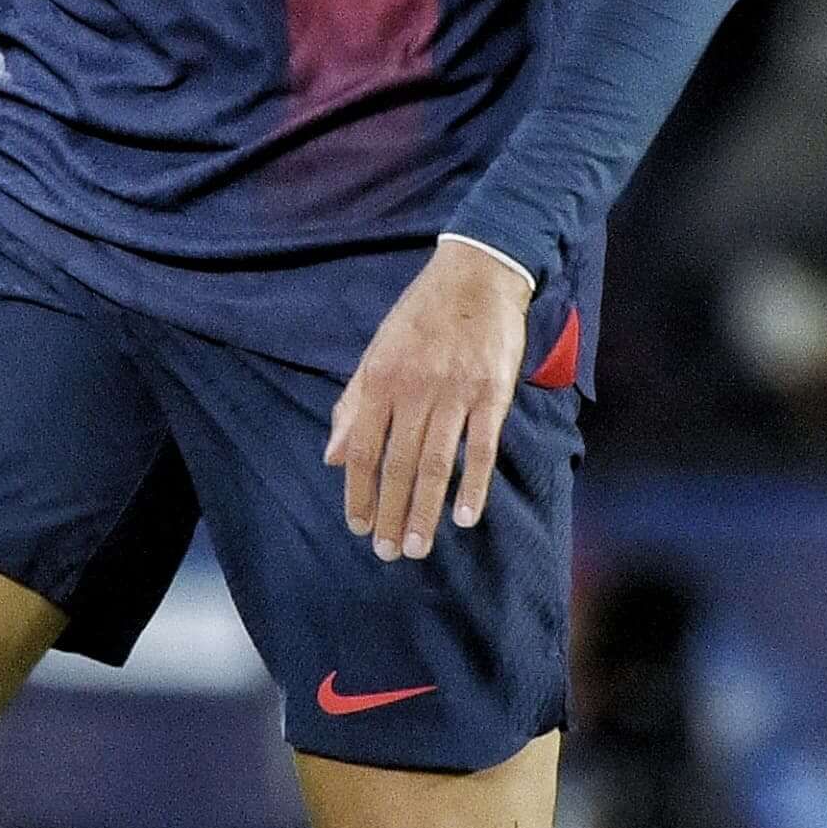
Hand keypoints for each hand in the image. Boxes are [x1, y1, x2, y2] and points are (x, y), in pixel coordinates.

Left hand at [324, 236, 532, 560]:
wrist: (477, 275)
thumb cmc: (421, 316)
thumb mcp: (376, 352)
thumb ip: (354, 405)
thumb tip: (334, 457)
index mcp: (381, 380)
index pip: (365, 449)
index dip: (360, 492)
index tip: (359, 526)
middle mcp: (415, 390)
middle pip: (399, 464)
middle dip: (391, 513)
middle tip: (389, 552)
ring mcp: (456, 393)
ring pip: (437, 464)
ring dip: (425, 510)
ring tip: (418, 546)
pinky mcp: (493, 394)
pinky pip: (483, 448)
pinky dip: (474, 485)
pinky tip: (465, 516)